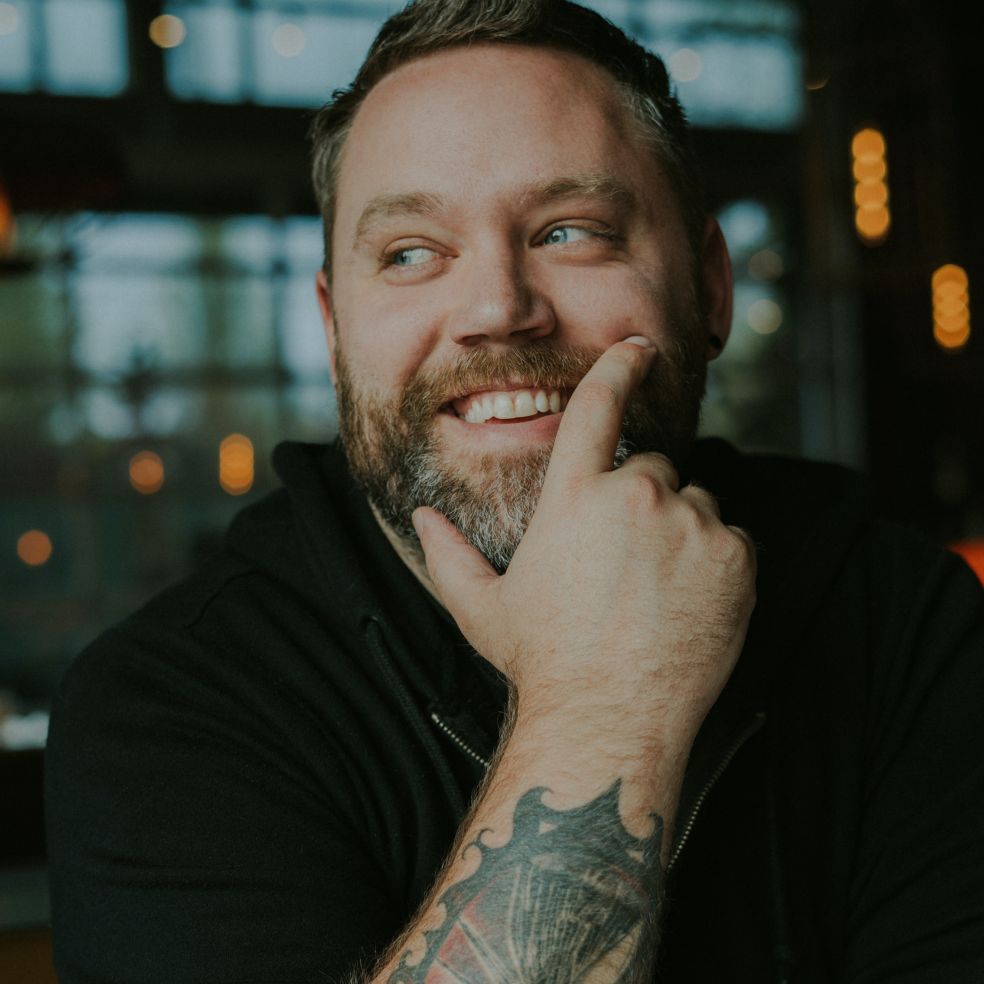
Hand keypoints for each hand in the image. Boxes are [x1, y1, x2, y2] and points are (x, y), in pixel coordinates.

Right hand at [414, 337, 755, 753]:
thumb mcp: (483, 608)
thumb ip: (448, 555)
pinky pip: (729, 538)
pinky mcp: (734, 557)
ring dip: (678, 531)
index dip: (618, 368)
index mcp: (573, 497)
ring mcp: (690, 525)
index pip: (598, 406)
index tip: (639, 347)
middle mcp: (634, 496)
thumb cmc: (543, 663)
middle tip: (623, 566)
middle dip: (640, 503)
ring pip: (693, 502)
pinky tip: (686, 604)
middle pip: (651, 469)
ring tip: (653, 592)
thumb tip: (419, 516)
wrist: (610, 720)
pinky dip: (714, 561)